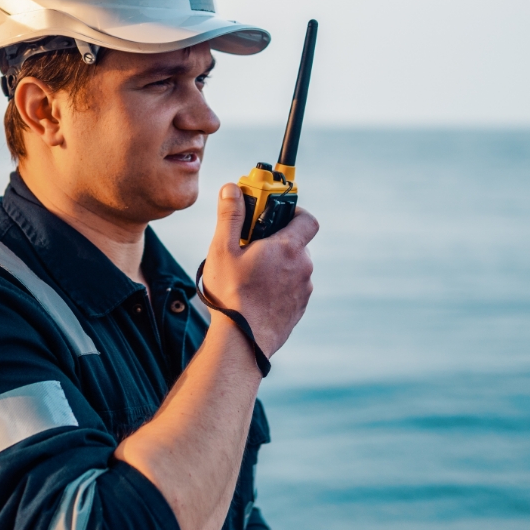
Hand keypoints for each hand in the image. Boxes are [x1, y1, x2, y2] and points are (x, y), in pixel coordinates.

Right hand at [202, 184, 317, 357]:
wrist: (243, 340)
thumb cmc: (232, 294)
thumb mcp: (223, 249)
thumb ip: (230, 215)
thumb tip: (232, 188)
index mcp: (288, 248)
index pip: (306, 218)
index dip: (293, 211)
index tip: (272, 214)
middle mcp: (303, 267)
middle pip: (296, 243)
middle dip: (276, 241)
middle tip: (250, 247)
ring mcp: (304, 290)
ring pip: (294, 267)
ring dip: (278, 265)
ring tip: (250, 274)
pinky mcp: (299, 308)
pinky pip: (292, 288)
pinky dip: (279, 285)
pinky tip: (256, 293)